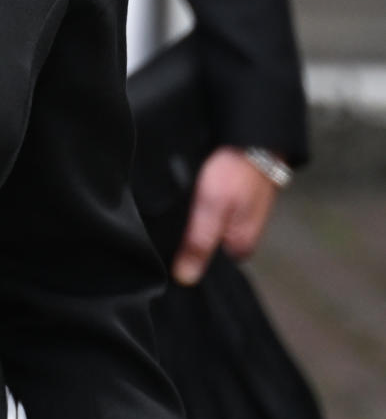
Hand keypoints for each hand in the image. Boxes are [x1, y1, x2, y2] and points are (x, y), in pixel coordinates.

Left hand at [171, 147, 279, 286]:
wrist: (253, 139)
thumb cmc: (234, 172)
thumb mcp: (211, 208)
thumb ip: (199, 243)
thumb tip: (185, 278)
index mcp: (240, 247)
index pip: (205, 265)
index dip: (184, 256)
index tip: (165, 247)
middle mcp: (242, 237)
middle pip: (207, 247)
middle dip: (188, 237)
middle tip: (170, 221)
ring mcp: (240, 220)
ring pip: (208, 229)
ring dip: (193, 221)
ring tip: (176, 210)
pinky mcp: (235, 204)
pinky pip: (212, 213)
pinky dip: (201, 208)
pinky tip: (190, 200)